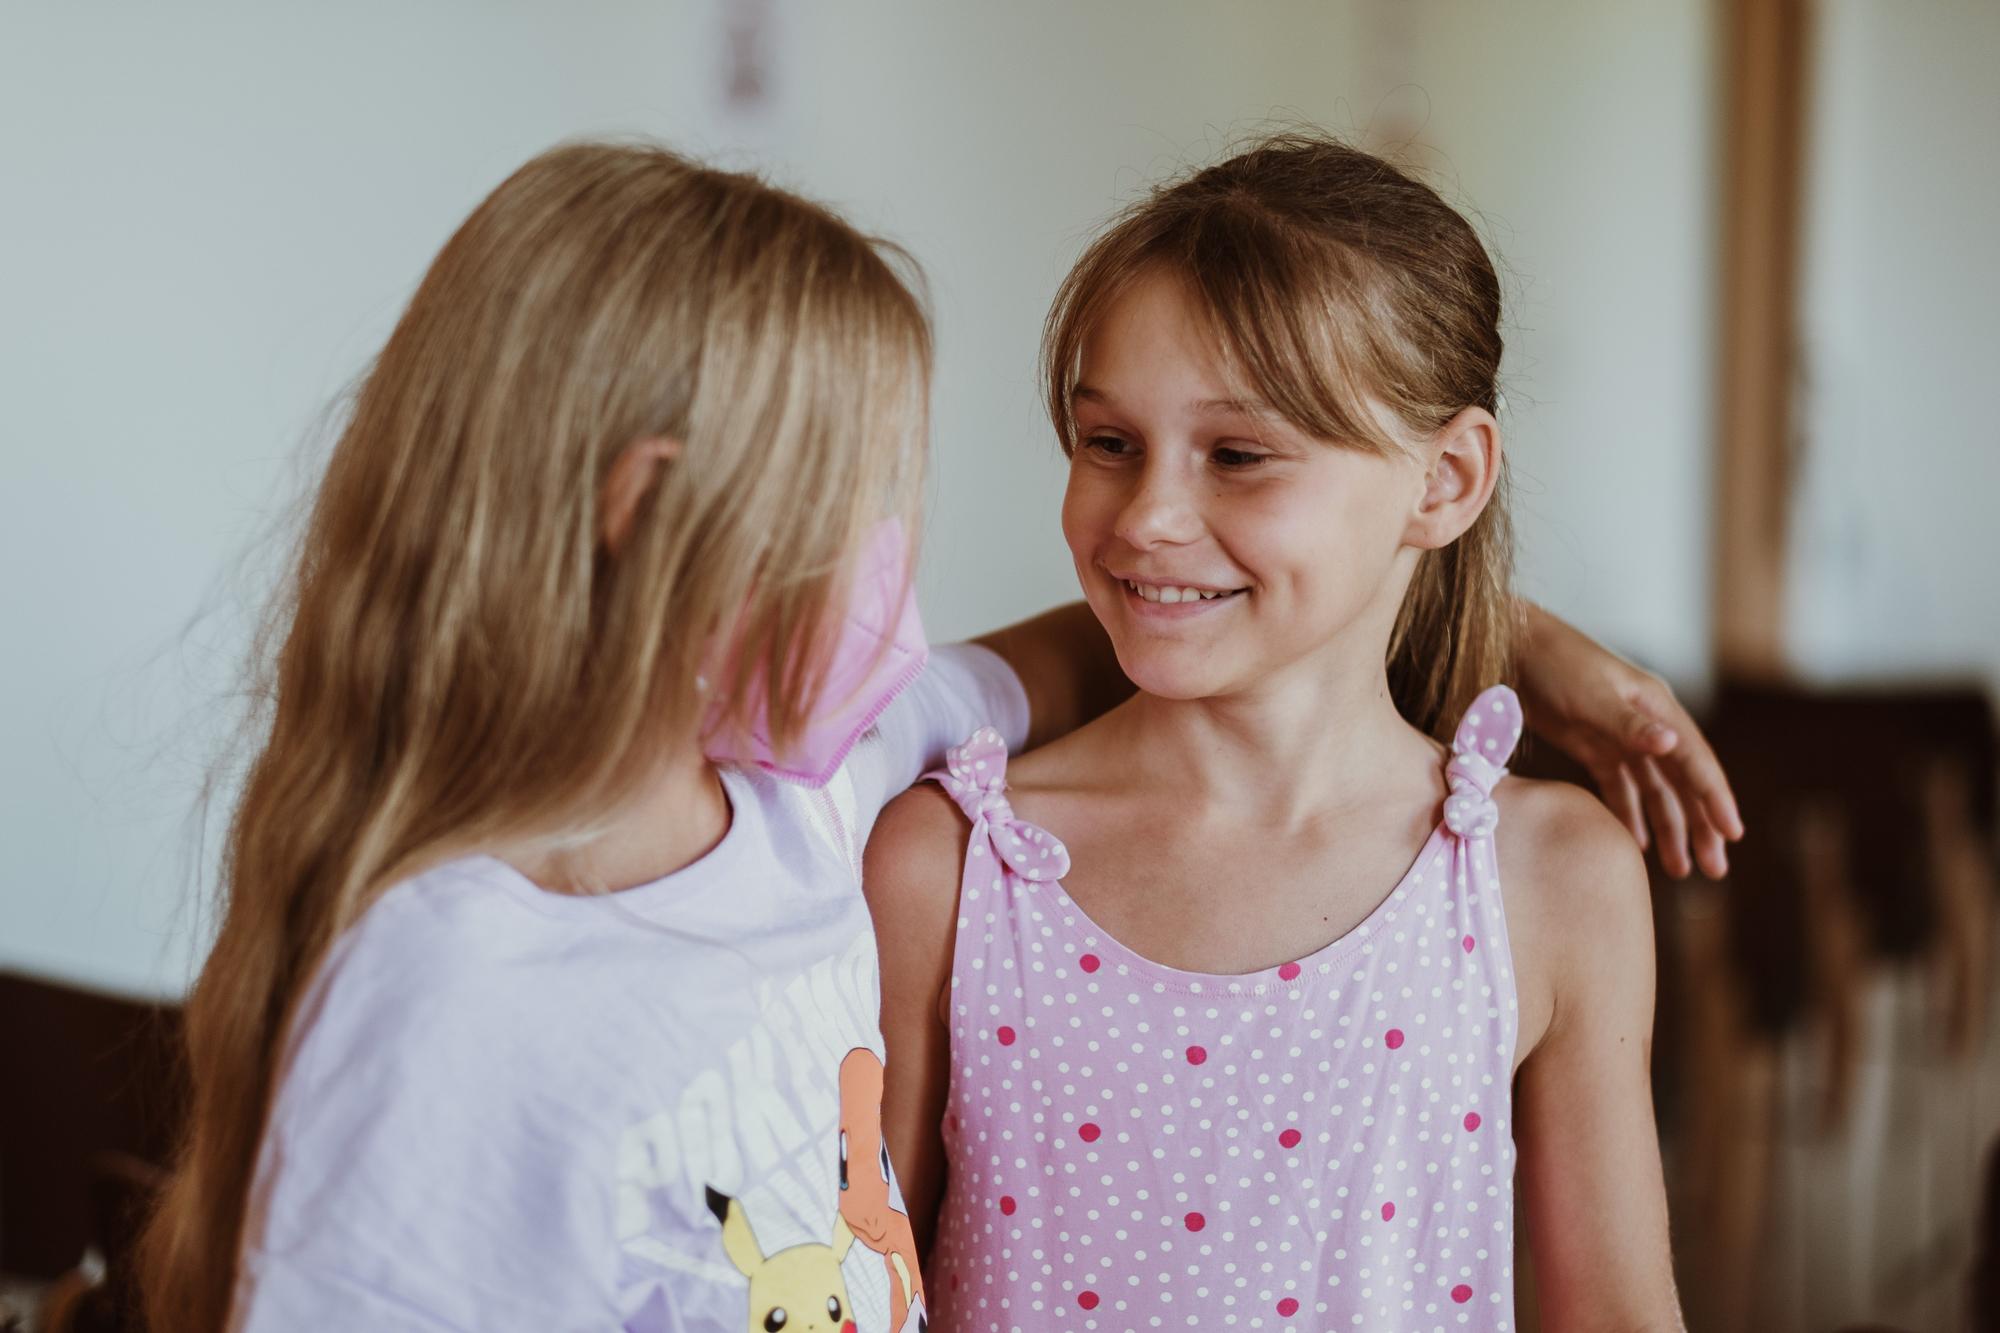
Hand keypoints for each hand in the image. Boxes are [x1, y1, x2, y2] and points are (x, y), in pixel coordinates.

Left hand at [1514, 602, 1744, 878]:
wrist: (1510, 647)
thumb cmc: (1555, 663)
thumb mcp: (1593, 694)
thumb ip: (1629, 724)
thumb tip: (1672, 744)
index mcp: (1658, 708)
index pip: (1695, 761)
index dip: (1715, 799)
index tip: (1733, 834)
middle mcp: (1647, 725)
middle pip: (1681, 783)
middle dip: (1700, 826)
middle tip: (1715, 870)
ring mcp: (1620, 737)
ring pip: (1654, 791)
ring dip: (1668, 828)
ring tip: (1681, 870)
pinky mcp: (1592, 747)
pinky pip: (1619, 788)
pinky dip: (1629, 814)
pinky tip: (1636, 844)